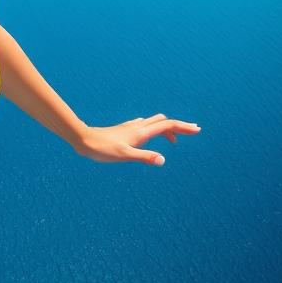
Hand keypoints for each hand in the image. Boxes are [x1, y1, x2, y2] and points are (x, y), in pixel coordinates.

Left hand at [74, 113, 200, 165]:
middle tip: (192, 132)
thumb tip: (162, 160)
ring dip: (166, 128)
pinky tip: (149, 134)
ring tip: (174, 139)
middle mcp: (137, 127)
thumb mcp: (125, 156)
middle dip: (178, 126)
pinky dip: (153, 129)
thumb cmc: (103, 149)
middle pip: (163, 122)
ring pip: (153, 123)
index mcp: (141, 133)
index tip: (197, 129)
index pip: (167, 125)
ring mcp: (130, 128)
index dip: (183, 127)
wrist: (83, 139)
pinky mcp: (124, 131)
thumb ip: (144, 157)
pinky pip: (143, 126)